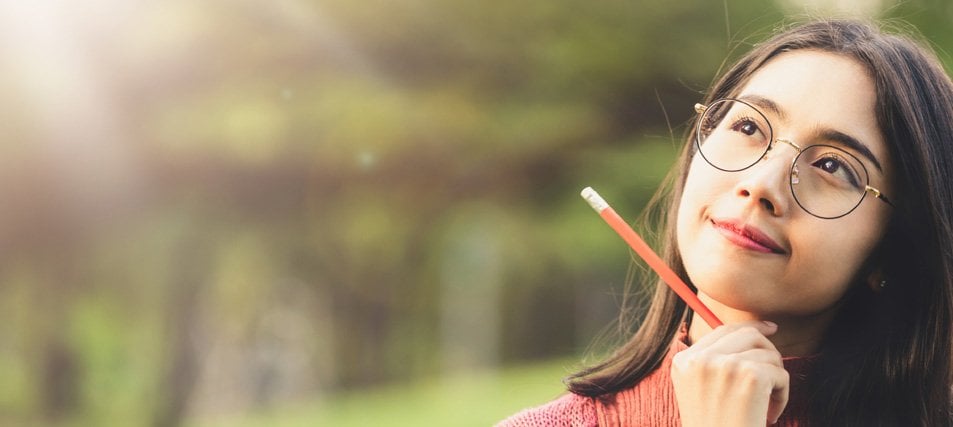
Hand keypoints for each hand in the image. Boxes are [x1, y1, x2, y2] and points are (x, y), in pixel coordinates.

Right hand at [671, 321, 788, 425]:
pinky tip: (768, 415)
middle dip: (768, 352)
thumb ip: (712, 363)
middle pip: (747, 333)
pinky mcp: (750, 376)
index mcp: (684, 362)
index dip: (750, 327)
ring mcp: (724, 365)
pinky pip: (780, 374)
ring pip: (768, 354)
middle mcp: (700, 359)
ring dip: (775, 380)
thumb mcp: (698, 393)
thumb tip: (752, 330)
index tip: (770, 329)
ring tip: (765, 406)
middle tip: (775, 375)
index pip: (722, 330)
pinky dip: (782, 396)